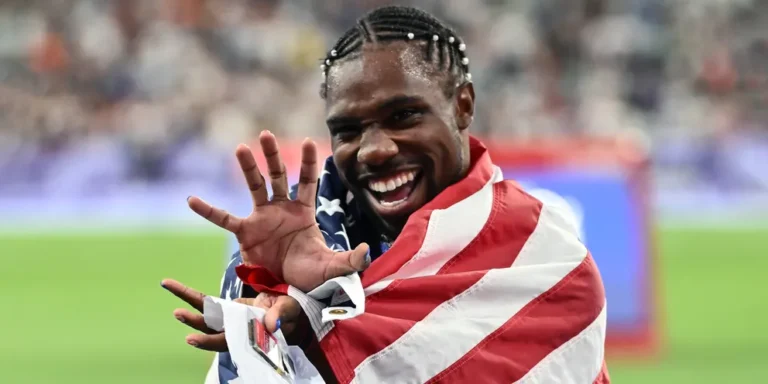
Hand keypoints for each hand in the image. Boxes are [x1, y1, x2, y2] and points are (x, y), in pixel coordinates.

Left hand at [162, 279, 303, 350]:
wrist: (289, 310)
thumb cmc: (291, 314)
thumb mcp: (290, 311)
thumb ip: (281, 315)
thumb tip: (272, 324)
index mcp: (248, 334)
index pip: (225, 341)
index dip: (208, 341)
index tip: (191, 339)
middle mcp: (234, 329)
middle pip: (210, 329)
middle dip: (193, 322)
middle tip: (177, 313)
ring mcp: (229, 318)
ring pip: (205, 315)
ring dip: (187, 305)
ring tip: (170, 289)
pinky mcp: (227, 307)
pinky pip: (207, 303)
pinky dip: (191, 296)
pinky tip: (173, 286)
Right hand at [187, 130, 368, 290]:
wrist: (289, 290)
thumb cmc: (312, 276)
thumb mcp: (333, 268)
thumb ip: (351, 259)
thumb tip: (369, 251)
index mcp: (304, 212)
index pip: (307, 182)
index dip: (308, 163)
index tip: (310, 142)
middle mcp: (282, 209)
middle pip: (277, 176)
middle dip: (273, 155)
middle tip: (266, 134)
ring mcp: (262, 219)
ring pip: (254, 187)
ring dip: (247, 167)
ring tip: (240, 147)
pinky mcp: (246, 233)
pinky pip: (224, 219)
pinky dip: (208, 210)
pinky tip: (192, 199)